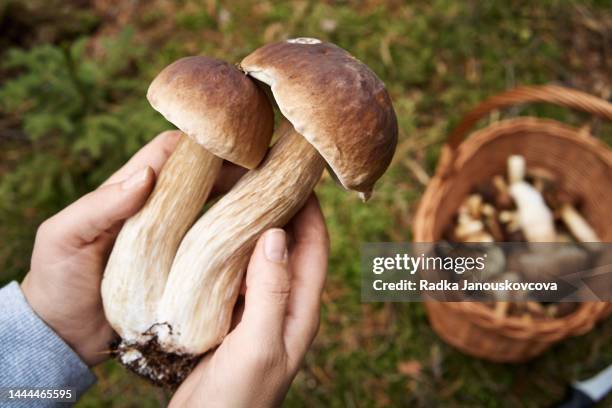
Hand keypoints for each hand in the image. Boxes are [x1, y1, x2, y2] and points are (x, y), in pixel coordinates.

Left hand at [20, 131, 244, 365]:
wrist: (64, 334)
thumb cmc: (57, 280)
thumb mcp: (64, 237)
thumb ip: (99, 205)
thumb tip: (147, 175)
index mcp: (128, 194)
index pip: (168, 154)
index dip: (198, 143)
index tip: (231, 141)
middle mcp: (156, 213)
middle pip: (200, 180)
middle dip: (231, 171)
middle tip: (265, 172)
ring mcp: (171, 242)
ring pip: (211, 212)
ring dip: (237, 204)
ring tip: (269, 202)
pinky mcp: (181, 271)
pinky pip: (211, 251)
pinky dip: (233, 243)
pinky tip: (256, 243)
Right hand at [170, 195, 328, 407]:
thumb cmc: (240, 397)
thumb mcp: (259, 343)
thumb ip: (271, 291)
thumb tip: (277, 233)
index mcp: (301, 309)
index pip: (314, 247)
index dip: (311, 210)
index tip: (298, 174)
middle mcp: (283, 304)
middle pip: (289, 247)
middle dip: (281, 210)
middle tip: (260, 175)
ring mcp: (257, 310)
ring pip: (260, 258)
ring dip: (252, 228)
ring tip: (233, 195)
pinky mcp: (231, 317)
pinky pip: (233, 275)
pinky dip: (226, 252)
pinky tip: (209, 236)